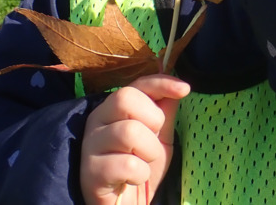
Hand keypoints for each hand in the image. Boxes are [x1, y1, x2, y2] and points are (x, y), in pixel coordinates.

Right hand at [80, 74, 189, 204]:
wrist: (127, 203)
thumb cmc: (140, 166)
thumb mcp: (159, 137)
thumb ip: (165, 112)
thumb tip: (180, 87)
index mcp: (113, 108)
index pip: (136, 85)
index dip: (161, 83)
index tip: (184, 89)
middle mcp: (96, 120)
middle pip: (125, 98)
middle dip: (152, 119)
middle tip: (153, 139)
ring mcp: (90, 146)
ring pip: (128, 131)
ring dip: (149, 150)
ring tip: (144, 162)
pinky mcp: (90, 173)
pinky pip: (127, 164)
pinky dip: (140, 173)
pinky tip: (133, 179)